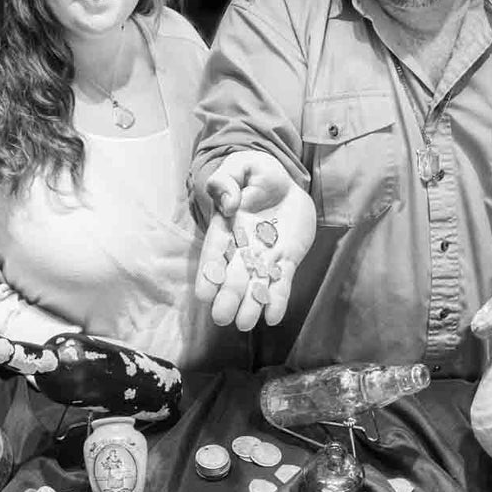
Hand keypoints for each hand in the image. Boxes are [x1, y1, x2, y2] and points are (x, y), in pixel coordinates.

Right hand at [195, 150, 316, 329]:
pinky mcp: (286, 260)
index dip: (209, 272)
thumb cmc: (257, 174)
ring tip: (245, 324)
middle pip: (234, 275)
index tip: (203, 294)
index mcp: (227, 226)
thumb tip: (229, 201)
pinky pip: (282, 282)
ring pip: (256, 284)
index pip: (215, 251)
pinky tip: (273, 317)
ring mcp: (265, 256)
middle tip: (221, 317)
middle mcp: (243, 247)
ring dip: (251, 305)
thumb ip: (227, 180)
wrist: (287, 185)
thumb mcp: (240, 167)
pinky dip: (277, 300)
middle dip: (228, 296)